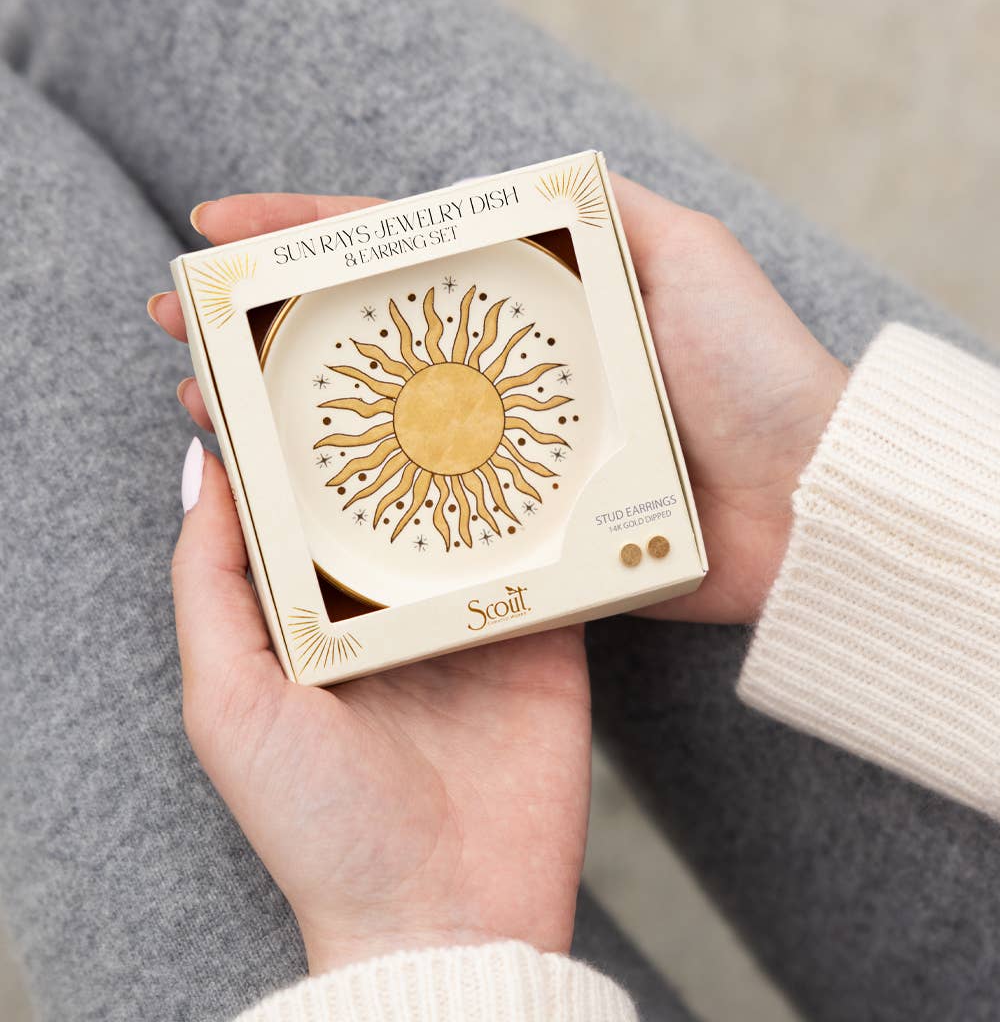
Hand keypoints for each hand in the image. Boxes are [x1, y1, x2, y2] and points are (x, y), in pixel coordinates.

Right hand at [154, 181, 846, 626]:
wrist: (808, 504)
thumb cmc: (758, 374)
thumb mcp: (689, 257)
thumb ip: (611, 211)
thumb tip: (534, 174)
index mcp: (535, 304)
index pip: (403, 254)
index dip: (307, 237)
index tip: (218, 234)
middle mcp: (508, 376)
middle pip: (368, 343)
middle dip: (269, 335)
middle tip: (180, 335)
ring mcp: (510, 453)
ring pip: (380, 429)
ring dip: (291, 420)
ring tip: (207, 413)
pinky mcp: (527, 525)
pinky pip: (429, 509)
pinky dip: (362, 504)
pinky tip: (296, 501)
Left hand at [154, 196, 590, 975]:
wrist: (446, 913)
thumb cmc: (319, 821)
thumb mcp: (227, 701)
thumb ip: (212, 585)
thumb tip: (204, 469)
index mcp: (316, 614)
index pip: (301, 501)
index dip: (289, 430)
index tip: (284, 350)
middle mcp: (392, 605)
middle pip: (393, 492)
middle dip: (392, 418)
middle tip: (394, 331)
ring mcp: (472, 614)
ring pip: (471, 508)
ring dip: (474, 446)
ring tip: (477, 362)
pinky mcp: (542, 635)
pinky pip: (545, 553)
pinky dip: (547, 502)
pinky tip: (550, 437)